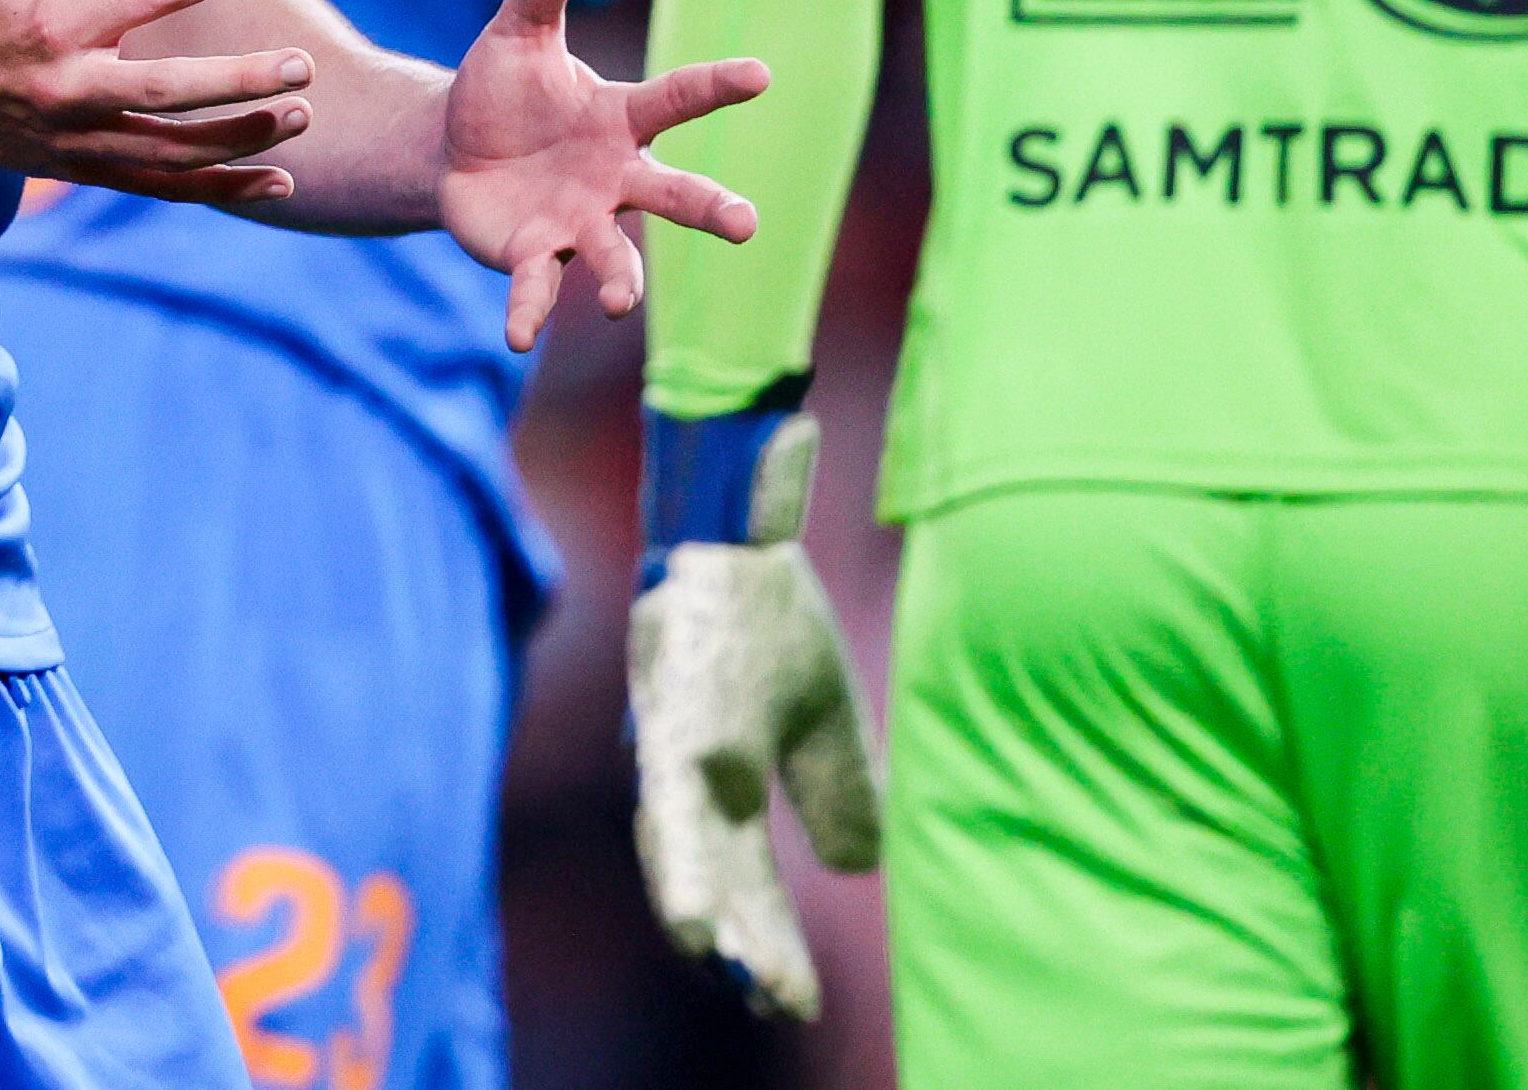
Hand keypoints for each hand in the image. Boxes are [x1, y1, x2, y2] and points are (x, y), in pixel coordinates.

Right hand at [0, 0, 323, 200]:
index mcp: (58, 24)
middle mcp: (69, 89)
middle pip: (169, 92)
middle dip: (242, 81)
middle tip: (303, 65)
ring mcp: (75, 139)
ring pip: (171, 152)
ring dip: (242, 140)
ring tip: (302, 115)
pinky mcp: (80, 170)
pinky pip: (161, 187)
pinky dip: (220, 188)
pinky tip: (278, 183)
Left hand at [437, 0, 766, 346]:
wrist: (454, 149)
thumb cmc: (506, 89)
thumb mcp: (519, 26)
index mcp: (620, 118)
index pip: (678, 97)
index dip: (718, 84)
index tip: (761, 73)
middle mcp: (613, 177)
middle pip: (673, 193)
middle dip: (709, 208)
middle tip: (746, 226)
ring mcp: (577, 222)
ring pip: (613, 255)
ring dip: (619, 279)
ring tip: (618, 301)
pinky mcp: (531, 254)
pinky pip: (535, 286)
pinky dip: (530, 309)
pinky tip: (518, 336)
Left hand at [631, 412, 884, 1017]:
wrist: (741, 526)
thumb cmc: (772, 609)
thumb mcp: (821, 711)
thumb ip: (835, 786)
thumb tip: (857, 866)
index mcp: (726, 777)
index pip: (749, 881)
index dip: (770, 939)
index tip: (797, 999)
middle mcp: (691, 776)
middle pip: (717, 881)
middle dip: (747, 946)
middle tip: (777, 1002)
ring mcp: (676, 751)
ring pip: (683, 857)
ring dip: (711, 922)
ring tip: (731, 978)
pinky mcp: (671, 725)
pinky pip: (671, 811)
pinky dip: (681, 872)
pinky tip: (690, 928)